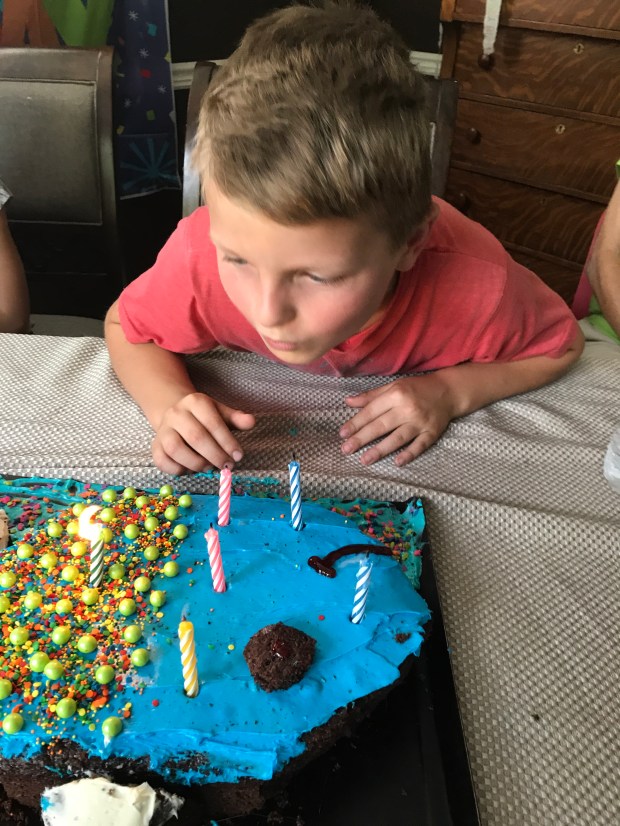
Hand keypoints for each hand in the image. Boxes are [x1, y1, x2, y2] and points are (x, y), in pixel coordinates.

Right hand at [152, 392, 255, 474]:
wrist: (176, 414)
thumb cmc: (205, 418)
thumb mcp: (222, 413)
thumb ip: (237, 418)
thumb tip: (251, 422)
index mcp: (196, 402)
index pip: (212, 422)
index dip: (227, 441)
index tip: (238, 456)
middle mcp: (176, 414)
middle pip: (195, 437)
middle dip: (215, 455)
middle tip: (226, 466)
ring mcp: (163, 430)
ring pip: (175, 449)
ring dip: (196, 463)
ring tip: (209, 467)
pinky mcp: (155, 446)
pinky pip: (162, 461)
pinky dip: (178, 470)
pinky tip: (191, 470)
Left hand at [339, 375, 454, 466]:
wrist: (448, 390)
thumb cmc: (416, 388)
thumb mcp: (393, 386)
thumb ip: (371, 396)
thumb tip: (348, 402)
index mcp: (396, 394)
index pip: (371, 411)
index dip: (356, 423)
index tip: (342, 434)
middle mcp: (407, 408)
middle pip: (381, 426)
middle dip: (362, 438)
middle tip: (346, 450)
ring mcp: (420, 422)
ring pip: (398, 438)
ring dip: (381, 450)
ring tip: (365, 460)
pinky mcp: (432, 432)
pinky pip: (420, 445)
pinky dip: (410, 454)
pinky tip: (398, 462)